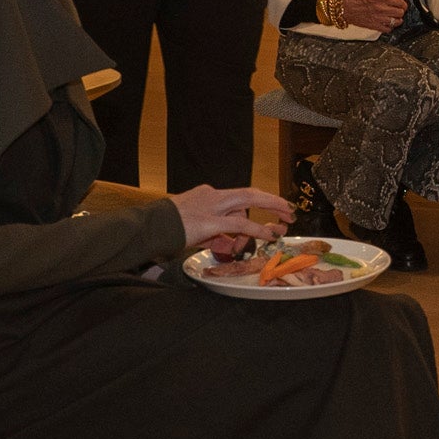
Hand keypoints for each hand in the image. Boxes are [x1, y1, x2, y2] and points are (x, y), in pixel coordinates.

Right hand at [172, 184, 290, 253]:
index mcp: (208, 195)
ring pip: (249, 202)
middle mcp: (212, 196)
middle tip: (288, 209)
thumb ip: (215, 236)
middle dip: (271, 200)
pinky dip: (258, 229)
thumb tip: (230, 244)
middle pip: (249, 193)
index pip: (237, 198)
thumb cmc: (167, 230)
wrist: (149, 229)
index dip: (255, 207)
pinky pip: (240, 224)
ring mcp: (211, 206)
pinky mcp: (209, 221)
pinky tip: (270, 235)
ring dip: (270, 211)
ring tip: (284, 224)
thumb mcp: (195, 231)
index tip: (270, 212)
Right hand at [324, 0, 407, 32]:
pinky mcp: (373, 26)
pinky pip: (387, 30)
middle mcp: (381, 9)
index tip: (402, 4)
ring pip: (396, 22)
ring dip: (396, 20)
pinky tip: (387, 24)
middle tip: (398, 10)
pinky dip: (389, 28)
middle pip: (400, 13)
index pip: (400, 2)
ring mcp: (378, 18)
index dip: (403, 4)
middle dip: (400, 11)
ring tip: (394, 18)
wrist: (341, 7)